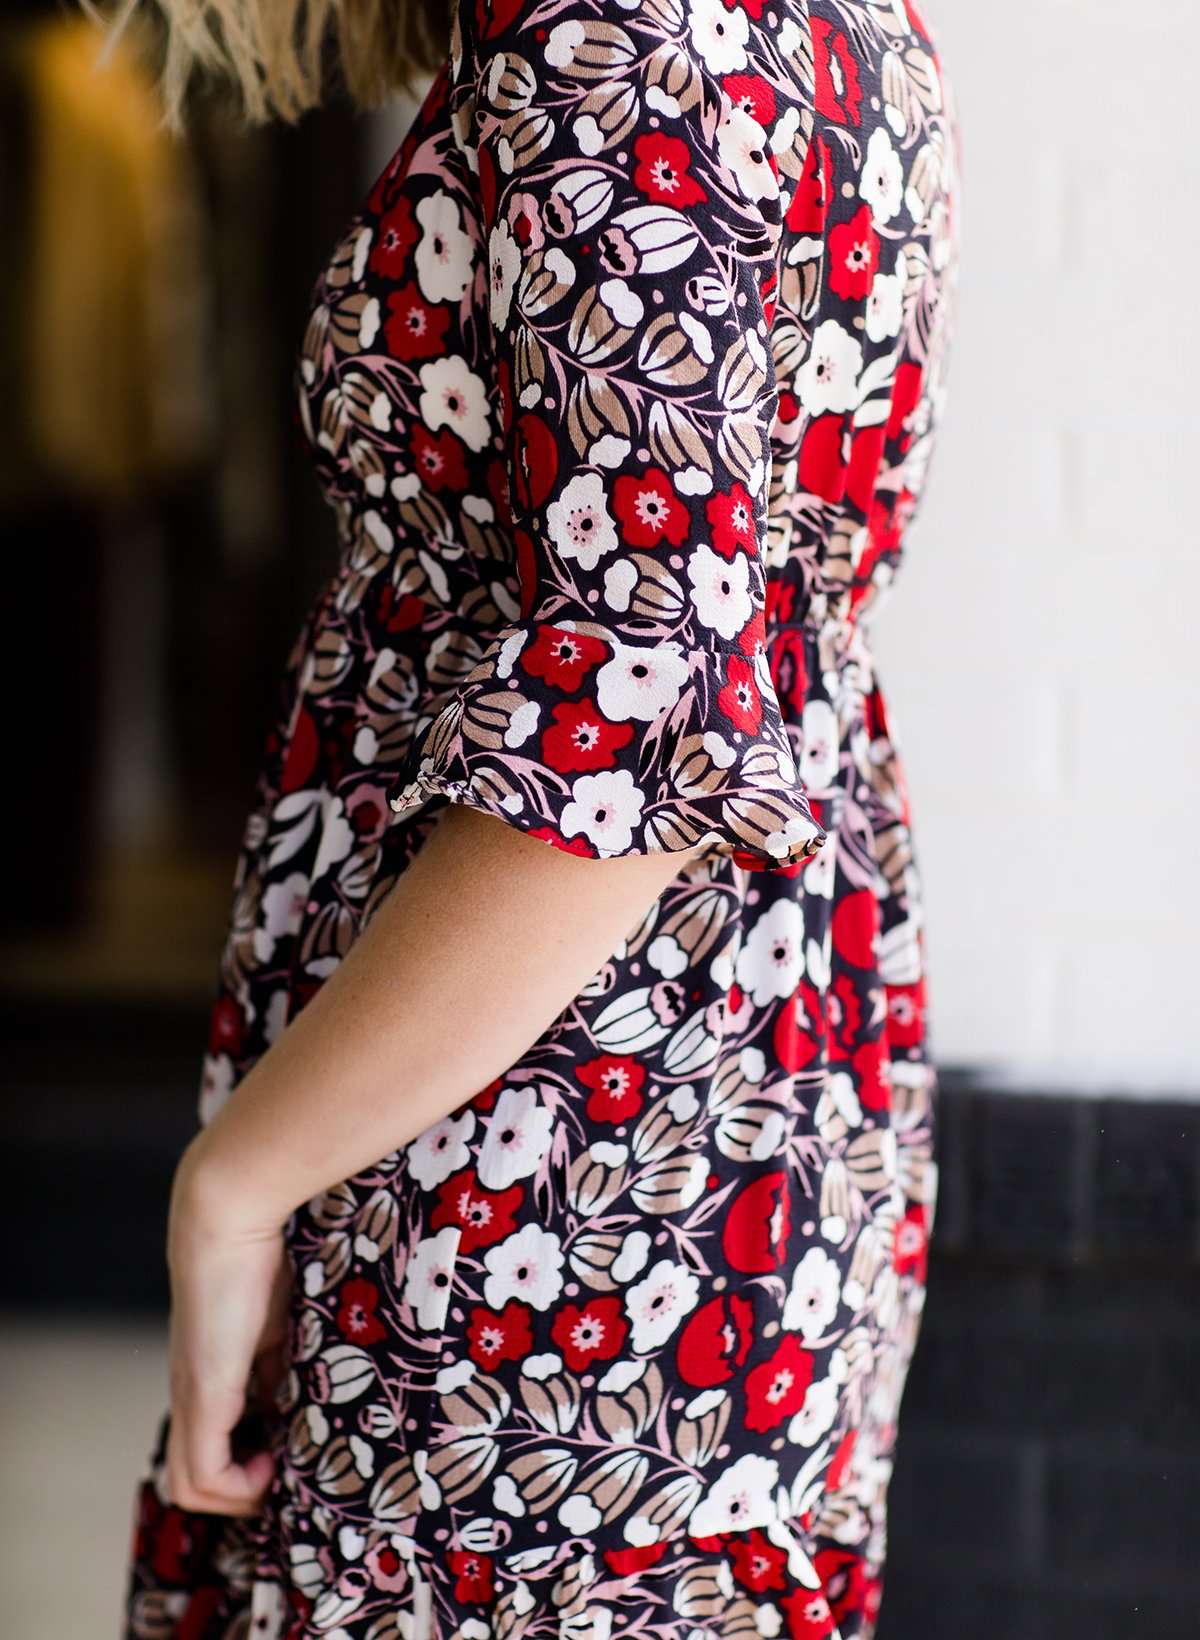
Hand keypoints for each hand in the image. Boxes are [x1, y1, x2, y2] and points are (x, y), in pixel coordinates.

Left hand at [163, 1136, 291, 1515]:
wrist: (232, 1206)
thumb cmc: (276, 1235)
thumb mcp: (304, 1298)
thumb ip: (317, 1329)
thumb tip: (368, 1343)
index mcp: (222, 1364)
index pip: (228, 1435)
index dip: (262, 1454)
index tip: (308, 1444)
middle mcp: (199, 1387)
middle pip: (203, 1472)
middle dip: (253, 1486)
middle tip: (301, 1474)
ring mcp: (195, 1395)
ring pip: (192, 1485)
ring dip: (242, 1495)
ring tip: (289, 1475)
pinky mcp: (202, 1395)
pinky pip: (200, 1476)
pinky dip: (236, 1488)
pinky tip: (274, 1465)